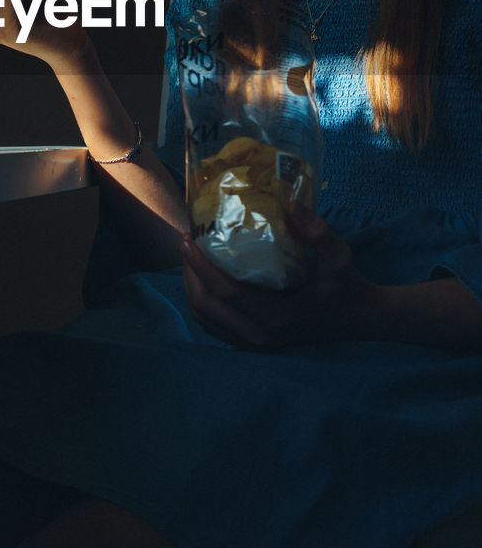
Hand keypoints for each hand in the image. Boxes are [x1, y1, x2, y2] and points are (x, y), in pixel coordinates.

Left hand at [180, 202, 376, 349]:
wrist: (360, 319)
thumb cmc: (347, 286)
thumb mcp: (340, 256)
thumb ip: (318, 232)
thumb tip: (291, 204)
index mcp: (277, 317)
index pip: (225, 293)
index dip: (201, 266)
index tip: (187, 239)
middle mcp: (261, 336)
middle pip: (207, 307)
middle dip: (189, 274)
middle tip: (186, 243)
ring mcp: (257, 343)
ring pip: (206, 319)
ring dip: (192, 288)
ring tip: (191, 258)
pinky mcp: (255, 343)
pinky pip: (215, 326)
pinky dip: (203, 303)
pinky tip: (204, 278)